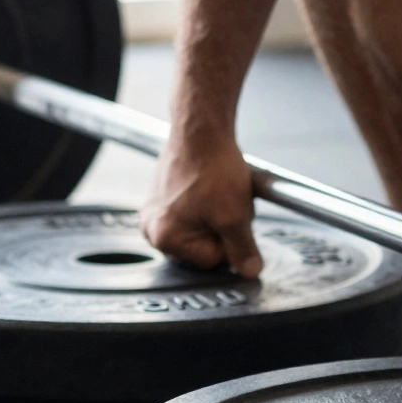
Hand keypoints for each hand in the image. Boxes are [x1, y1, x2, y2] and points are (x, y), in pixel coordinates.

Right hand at [140, 134, 262, 277]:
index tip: (230, 215)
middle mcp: (151, 230)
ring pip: (200, 233)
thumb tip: (250, 272)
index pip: (212, 261)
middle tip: (225, 204)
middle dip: (221, 231)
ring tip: (217, 195)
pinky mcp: (161, 201)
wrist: (201, 129)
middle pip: (202, 250)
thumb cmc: (212, 167)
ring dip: (216, 219)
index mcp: (164, 238)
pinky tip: (210, 190)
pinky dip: (207, 208)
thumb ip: (243, 250)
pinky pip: (192, 218)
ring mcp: (154, 215)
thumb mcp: (235, 216)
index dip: (230, 241)